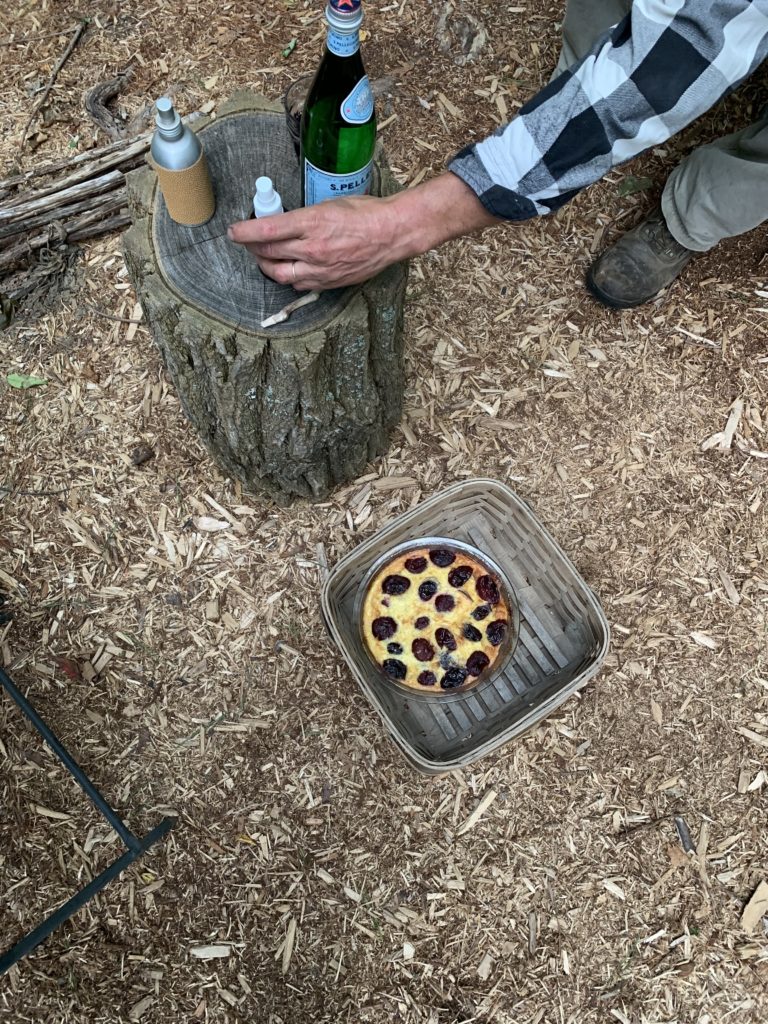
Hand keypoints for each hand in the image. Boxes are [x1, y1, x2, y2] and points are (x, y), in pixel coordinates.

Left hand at [227, 173, 500, 291]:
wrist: (391, 234)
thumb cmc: (364, 213)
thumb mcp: (328, 205)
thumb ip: (303, 217)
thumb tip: (283, 224)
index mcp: (311, 223)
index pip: (265, 231)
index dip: (244, 233)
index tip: (234, 231)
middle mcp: (312, 248)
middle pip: (267, 254)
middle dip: (252, 249)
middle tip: (248, 242)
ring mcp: (320, 269)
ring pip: (279, 273)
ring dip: (266, 266)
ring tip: (264, 258)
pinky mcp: (328, 282)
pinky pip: (298, 284)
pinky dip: (288, 276)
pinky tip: (288, 269)